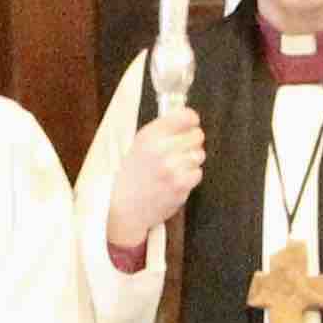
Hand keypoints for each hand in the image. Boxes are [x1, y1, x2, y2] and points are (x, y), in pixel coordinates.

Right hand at [104, 111, 207, 249]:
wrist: (123, 206)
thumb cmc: (133, 175)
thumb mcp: (140, 144)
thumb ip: (163, 130)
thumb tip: (188, 119)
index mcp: (150, 135)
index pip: (186, 116)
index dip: (191, 120)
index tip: (190, 125)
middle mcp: (161, 149)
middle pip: (197, 135)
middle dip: (191, 142)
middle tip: (180, 150)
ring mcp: (172, 168)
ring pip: (199, 155)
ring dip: (190, 161)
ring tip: (174, 168)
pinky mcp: (180, 185)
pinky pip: (198, 173)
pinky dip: (190, 177)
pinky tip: (175, 180)